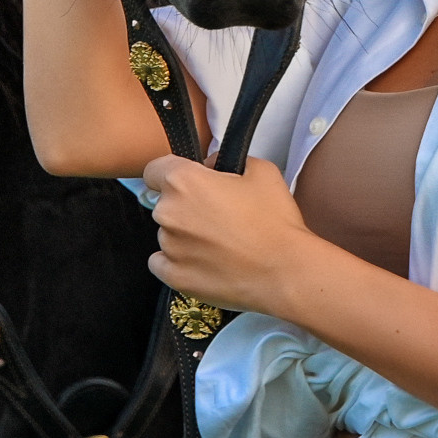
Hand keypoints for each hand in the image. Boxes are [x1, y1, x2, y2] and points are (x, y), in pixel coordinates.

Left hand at [141, 155, 316, 315]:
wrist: (284, 271)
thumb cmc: (274, 221)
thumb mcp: (261, 170)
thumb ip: (227, 159)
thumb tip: (211, 167)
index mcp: (184, 181)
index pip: (154, 170)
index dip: (170, 173)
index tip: (187, 181)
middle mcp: (169, 213)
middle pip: (164, 203)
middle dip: (185, 205)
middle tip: (217, 214)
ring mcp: (169, 248)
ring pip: (168, 234)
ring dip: (185, 234)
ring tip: (220, 242)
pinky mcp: (174, 278)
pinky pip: (163, 263)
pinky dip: (179, 261)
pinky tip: (205, 260)